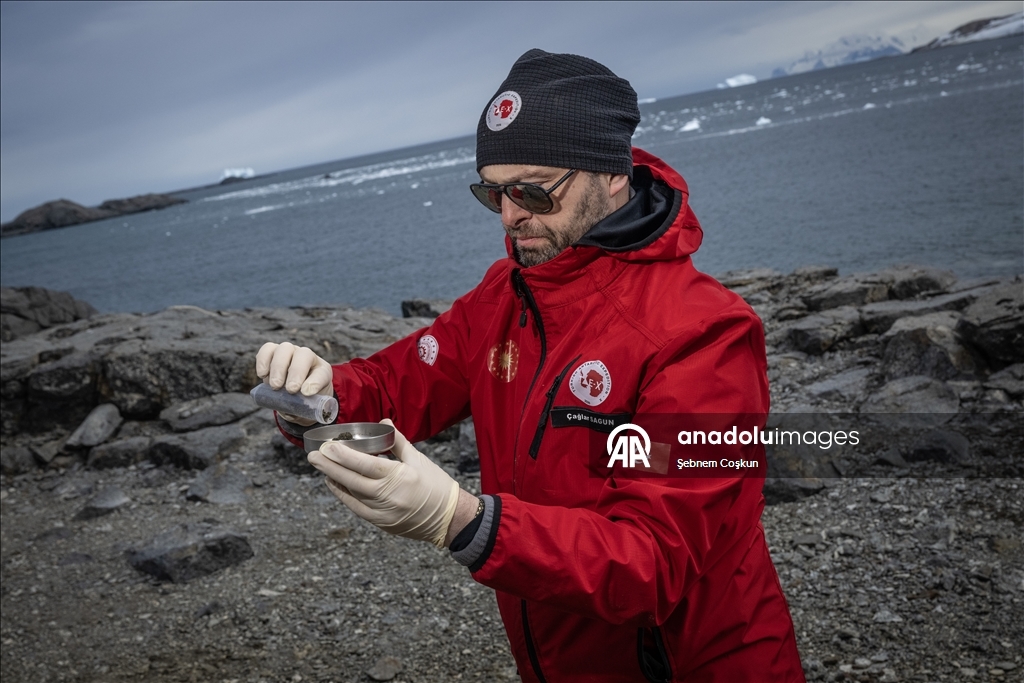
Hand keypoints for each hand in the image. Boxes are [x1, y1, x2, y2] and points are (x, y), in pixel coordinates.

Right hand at [255, 342, 332, 424]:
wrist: (294, 392)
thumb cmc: (303, 399)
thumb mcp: (308, 405)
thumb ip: (302, 406)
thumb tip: (291, 409)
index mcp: (321, 371)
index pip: (321, 373)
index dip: (314, 382)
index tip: (306, 393)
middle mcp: (306, 358)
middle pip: (303, 354)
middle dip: (296, 372)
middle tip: (290, 390)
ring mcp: (290, 353)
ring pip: (284, 349)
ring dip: (278, 367)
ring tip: (275, 386)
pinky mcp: (273, 353)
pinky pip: (267, 349)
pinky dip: (263, 360)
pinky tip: (262, 375)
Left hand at [308, 420, 460, 547]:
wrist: (449, 519)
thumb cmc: (436, 485)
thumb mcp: (419, 459)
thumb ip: (397, 441)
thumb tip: (383, 421)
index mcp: (399, 477)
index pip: (365, 465)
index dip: (343, 456)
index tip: (327, 447)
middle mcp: (388, 496)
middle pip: (352, 480)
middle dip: (330, 466)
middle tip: (313, 455)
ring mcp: (382, 513)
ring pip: (351, 494)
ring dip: (334, 479)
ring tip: (321, 466)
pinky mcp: (380, 523)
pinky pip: (356, 507)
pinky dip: (344, 495)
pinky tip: (335, 483)